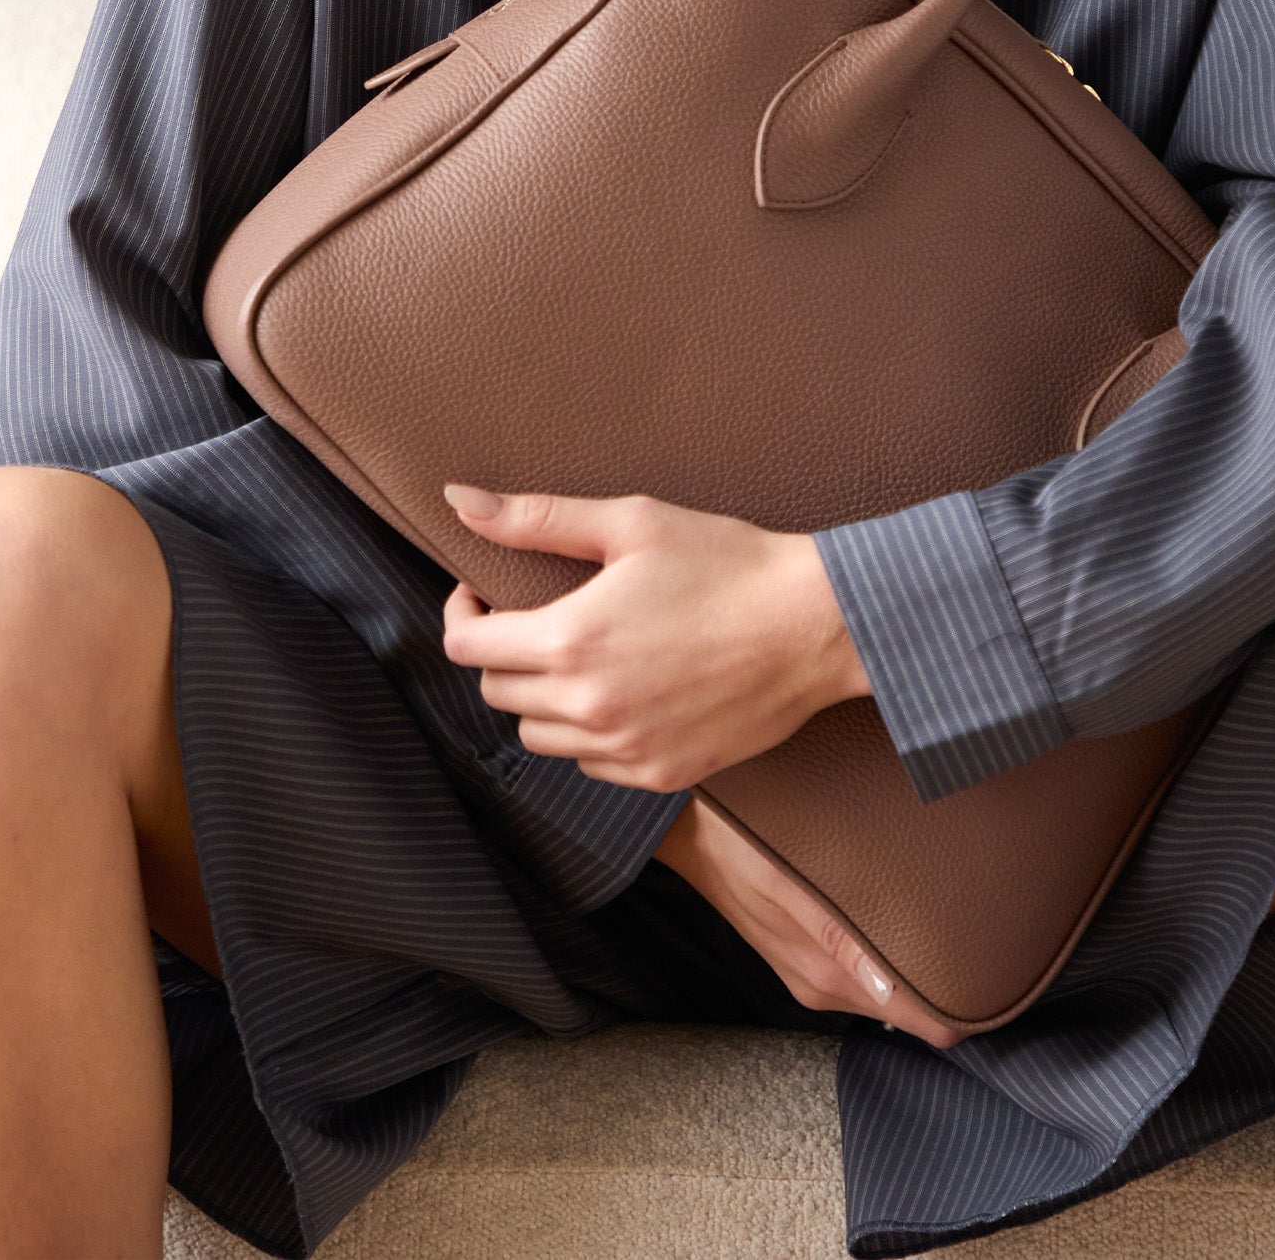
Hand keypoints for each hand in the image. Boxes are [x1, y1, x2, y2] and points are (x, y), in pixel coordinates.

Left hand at [440, 486, 870, 790]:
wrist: (814, 625)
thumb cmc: (728, 563)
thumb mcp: (631, 522)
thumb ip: (536, 517)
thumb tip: (460, 500)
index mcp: (571, 640)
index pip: (468, 648)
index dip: (463, 615)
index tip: (482, 594)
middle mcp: (589, 707)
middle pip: (497, 692)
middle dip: (503, 651)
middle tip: (536, 616)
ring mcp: (624, 749)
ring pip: (538, 735)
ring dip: (541, 696)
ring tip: (581, 654)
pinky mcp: (659, 775)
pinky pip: (590, 763)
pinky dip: (589, 732)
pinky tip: (624, 689)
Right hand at [651, 796, 968, 1050]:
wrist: (680, 828)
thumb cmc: (732, 842)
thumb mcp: (784, 883)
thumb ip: (837, 938)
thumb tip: (891, 986)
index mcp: (825, 975)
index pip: (913, 1021)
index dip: (960, 1012)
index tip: (1000, 988)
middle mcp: (821, 983)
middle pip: (905, 1007)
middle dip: (948, 986)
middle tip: (997, 949)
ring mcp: (809, 970)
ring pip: (884, 988)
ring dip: (917, 969)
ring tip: (964, 933)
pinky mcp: (800, 951)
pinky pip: (860, 969)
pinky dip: (887, 958)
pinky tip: (903, 926)